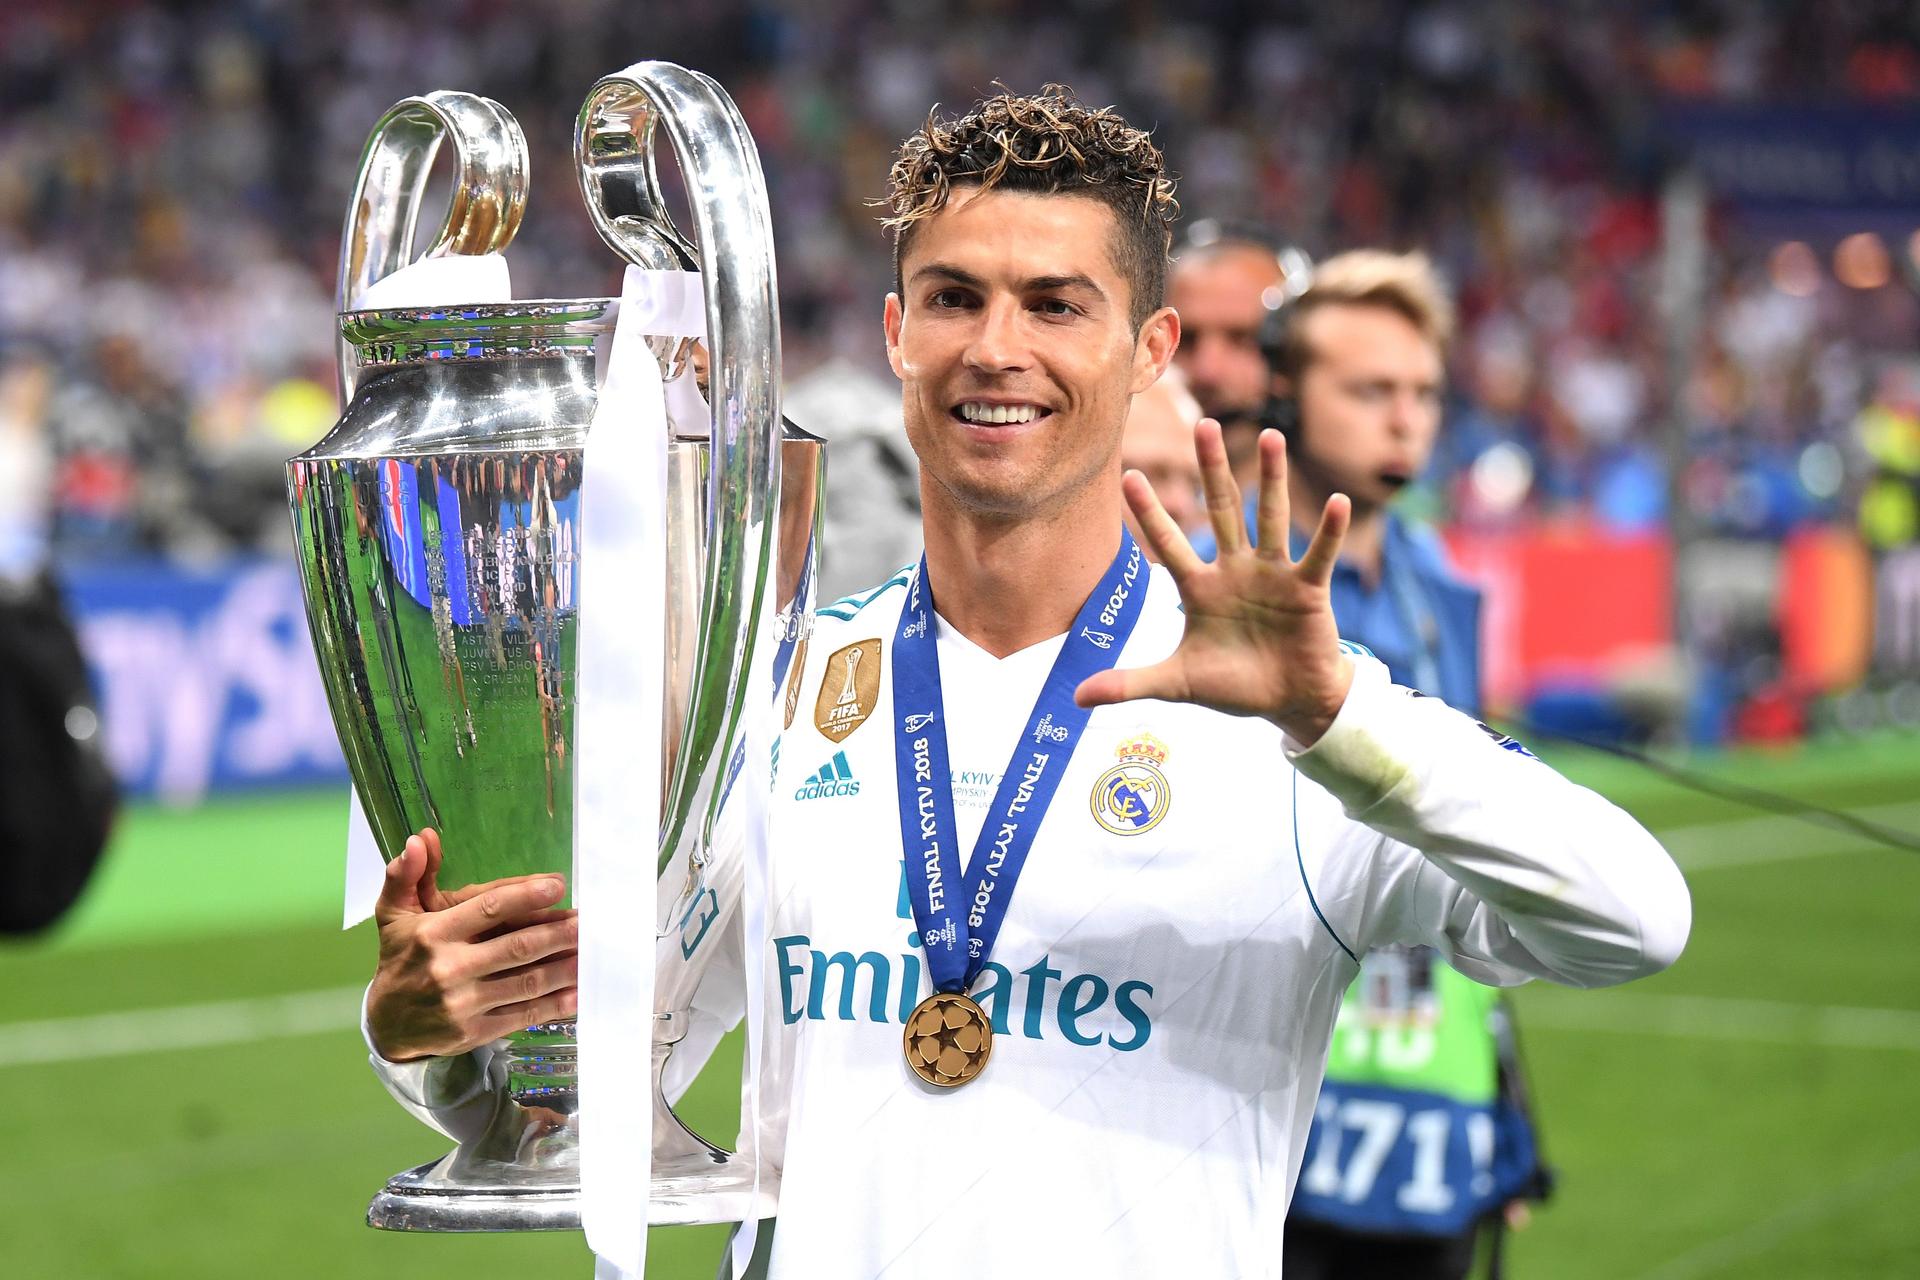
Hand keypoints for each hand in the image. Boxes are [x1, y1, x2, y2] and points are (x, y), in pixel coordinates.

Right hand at [366, 828, 578, 1062]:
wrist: (386, 1025)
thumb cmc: (399, 959)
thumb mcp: (393, 914)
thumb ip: (407, 874)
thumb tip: (420, 839)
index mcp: (434, 933)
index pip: (488, 909)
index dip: (526, 895)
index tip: (557, 885)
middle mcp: (449, 968)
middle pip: (517, 947)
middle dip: (558, 933)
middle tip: (588, 922)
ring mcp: (463, 1004)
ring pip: (526, 982)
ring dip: (564, 967)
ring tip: (591, 951)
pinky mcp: (474, 1032)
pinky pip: (523, 1015)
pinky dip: (554, 1004)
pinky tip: (578, 992)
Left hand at [1075, 420, 1354, 744]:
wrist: (1289, 703)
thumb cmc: (1234, 687)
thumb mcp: (1177, 684)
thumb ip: (1130, 684)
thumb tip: (1077, 699)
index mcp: (1200, 589)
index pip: (1169, 543)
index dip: (1151, 513)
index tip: (1129, 476)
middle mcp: (1235, 571)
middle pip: (1221, 510)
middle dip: (1211, 470)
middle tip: (1203, 424)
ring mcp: (1273, 575)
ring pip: (1270, 517)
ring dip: (1271, 479)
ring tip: (1271, 436)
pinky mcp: (1308, 589)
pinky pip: (1318, 554)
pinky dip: (1329, 531)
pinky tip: (1339, 503)